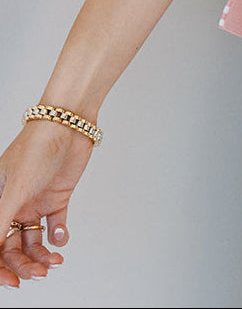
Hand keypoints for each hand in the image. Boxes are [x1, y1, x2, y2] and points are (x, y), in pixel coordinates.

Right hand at [0, 120, 93, 287]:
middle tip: (38, 274)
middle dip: (23, 264)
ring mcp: (35, 202)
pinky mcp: (57, 198)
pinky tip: (61, 237)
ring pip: (33, 241)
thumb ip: (0, 221)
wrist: (69, 124)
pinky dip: (58, 237)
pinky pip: (54, 226)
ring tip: (54, 261)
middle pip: (12, 247)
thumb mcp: (14, 188)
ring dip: (41, 255)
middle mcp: (13, 205)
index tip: (11, 282)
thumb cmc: (36, 147)